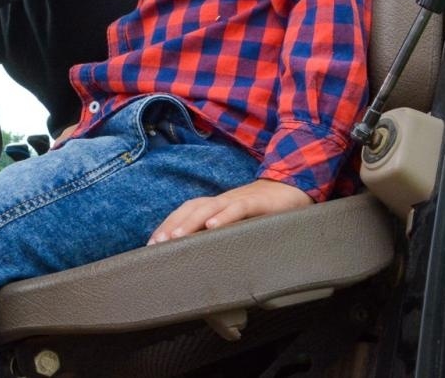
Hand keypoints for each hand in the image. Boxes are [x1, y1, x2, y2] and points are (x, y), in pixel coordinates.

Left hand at [146, 178, 310, 244]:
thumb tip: (202, 256)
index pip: (185, 212)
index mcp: (216, 205)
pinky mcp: (256, 202)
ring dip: (189, 222)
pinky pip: (237, 208)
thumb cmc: (263, 211)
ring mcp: (238, 200)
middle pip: (190, 209)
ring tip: (175, 237)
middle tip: (156, 244)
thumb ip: (222, 234)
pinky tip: (212, 227)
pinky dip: (223, 217)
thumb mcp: (239, 224)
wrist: (292, 189)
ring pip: (209, 208)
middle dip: (171, 226)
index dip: (167, 225)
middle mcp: (222, 200)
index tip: (151, 244)